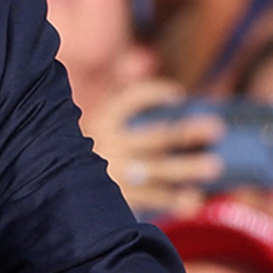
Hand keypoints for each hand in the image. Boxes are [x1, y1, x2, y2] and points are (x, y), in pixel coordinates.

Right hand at [82, 77, 223, 216]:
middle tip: (216, 127)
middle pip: (155, 138)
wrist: (57, 184)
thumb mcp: (98, 121)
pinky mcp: (118, 197)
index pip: (131, 100)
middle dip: (185, 133)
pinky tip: (192, 199)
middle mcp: (109, 145)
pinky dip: (172, 200)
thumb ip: (124, 102)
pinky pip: (150, 198)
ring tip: (214, 165)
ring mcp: (114, 173)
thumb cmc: (90, 145)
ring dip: (186, 168)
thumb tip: (148, 72)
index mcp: (102, 121)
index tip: (178, 95)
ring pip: (157, 170)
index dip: (154, 94)